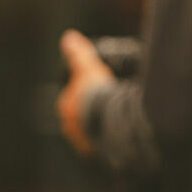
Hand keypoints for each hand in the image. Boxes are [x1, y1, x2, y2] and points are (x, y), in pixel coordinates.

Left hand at [57, 29, 113, 154]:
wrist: (114, 120)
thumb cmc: (100, 94)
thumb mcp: (91, 67)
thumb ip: (80, 54)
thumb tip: (69, 38)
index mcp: (67, 107)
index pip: (73, 100)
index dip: (88, 94)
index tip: (101, 92)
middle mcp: (71, 126)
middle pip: (82, 117)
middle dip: (94, 113)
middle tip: (112, 108)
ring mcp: (84, 141)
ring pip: (93, 133)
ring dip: (104, 129)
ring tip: (121, 124)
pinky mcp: (99, 153)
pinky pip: (105, 147)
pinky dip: (112, 142)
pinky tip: (124, 138)